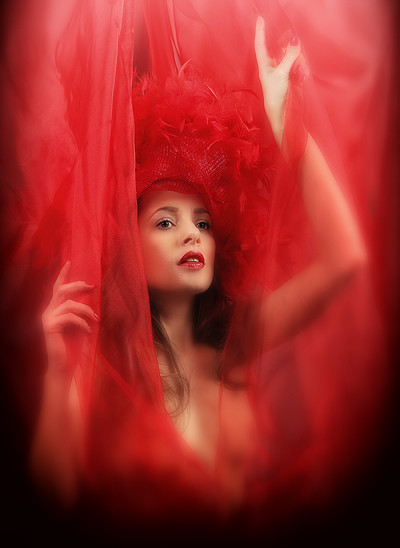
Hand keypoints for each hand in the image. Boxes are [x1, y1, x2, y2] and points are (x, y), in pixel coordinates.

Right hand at [42, 261, 97, 374]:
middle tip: (92, 286)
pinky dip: (82, 322)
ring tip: (95, 319)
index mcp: (55, 310)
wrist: (64, 367)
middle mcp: (48, 312)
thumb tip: (92, 295)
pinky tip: (89, 331)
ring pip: (69, 304)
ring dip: (86, 310)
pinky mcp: (50, 327)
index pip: (58, 288)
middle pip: (62, 291)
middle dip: (78, 286)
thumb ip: (81, 311)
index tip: (69, 262)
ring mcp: (47, 319)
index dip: (63, 275)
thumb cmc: (74, 347)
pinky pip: (70, 317)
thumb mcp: (81, 325)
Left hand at [254, 16, 300, 147]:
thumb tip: (295, 39)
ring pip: (291, 55)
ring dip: (296, 57)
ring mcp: (283, 71)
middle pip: (279, 47)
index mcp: (265, 65)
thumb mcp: (282, 73)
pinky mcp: (292, 77)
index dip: (260, 31)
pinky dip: (301, 67)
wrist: (283, 113)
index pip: (261, 44)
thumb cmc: (276, 95)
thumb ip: (289, 56)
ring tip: (297, 69)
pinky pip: (298, 65)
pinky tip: (300, 76)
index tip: (261, 18)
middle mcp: (273, 66)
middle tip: (292, 38)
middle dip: (286, 42)